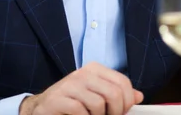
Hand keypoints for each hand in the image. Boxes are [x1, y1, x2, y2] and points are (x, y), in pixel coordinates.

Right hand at [19, 62, 143, 114]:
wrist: (42, 109)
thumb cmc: (71, 103)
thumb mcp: (96, 96)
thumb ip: (116, 95)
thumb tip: (138, 96)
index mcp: (95, 70)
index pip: (122, 82)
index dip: (127, 101)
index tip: (122, 112)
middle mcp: (83, 73)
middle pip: (114, 93)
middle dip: (116, 112)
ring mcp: (69, 85)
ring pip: (98, 104)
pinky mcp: (58, 98)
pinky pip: (81, 111)